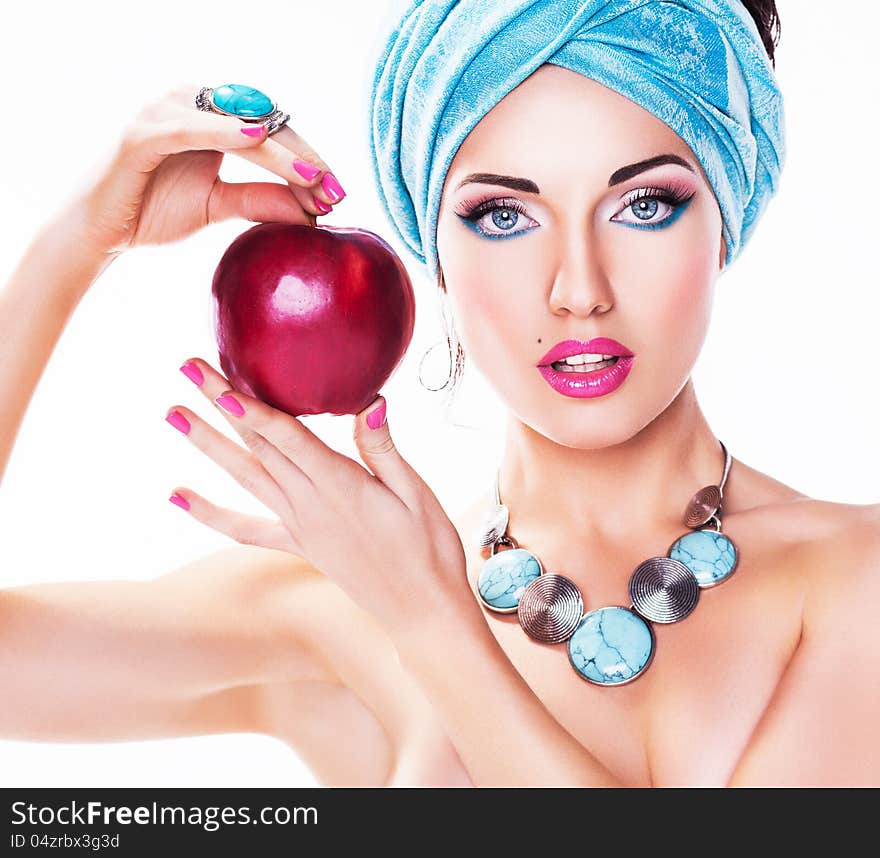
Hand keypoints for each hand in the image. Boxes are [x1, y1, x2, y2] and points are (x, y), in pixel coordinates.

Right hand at [70, 84, 345, 253]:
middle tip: (335, 191)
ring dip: (278, 149)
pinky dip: (223, 130)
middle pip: (263, 123)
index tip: (338, 194)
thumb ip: (260, 201)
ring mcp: (166, 112)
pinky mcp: (142, 132)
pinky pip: (189, 127)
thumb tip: (313, 213)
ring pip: (235, 123)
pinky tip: (256, 138)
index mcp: (214, 120)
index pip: (273, 134)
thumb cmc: (155, 209)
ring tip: (313, 176)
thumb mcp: (219, 206)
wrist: (104, 231)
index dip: (308, 161)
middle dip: (303, 158)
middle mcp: (193, 105)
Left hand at [163, 358, 469, 637]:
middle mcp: (311, 505)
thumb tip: (369, 402)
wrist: (421, 610)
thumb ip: (383, 449)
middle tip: (187, 369)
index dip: (252, 408)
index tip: (218, 383)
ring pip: (245, 476)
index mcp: (341, 487)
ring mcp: (300, 526)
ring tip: (173, 415)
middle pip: (258, 446)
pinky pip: (247, 529)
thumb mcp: (417, 494)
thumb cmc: (428, 548)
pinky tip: (178, 496)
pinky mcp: (299, 545)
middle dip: (220, 405)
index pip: (288, 438)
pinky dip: (210, 514)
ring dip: (207, 444)